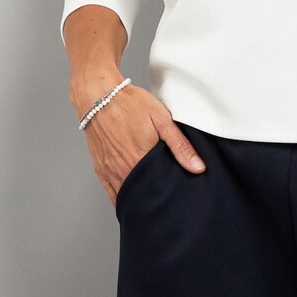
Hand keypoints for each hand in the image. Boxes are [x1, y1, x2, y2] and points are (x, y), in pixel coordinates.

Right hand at [77, 82, 205, 205]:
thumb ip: (180, 145)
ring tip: (151, 200)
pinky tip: (131, 200)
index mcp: (139, 161)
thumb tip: (198, 167)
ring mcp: (109, 171)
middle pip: (142, 195)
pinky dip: (122, 200)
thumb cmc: (129, 104)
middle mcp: (122, 170)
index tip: (177, 195)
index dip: (169, 194)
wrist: (99, 96)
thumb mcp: (161, 119)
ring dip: (139, 200)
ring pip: (127, 196)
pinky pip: (111, 194)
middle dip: (155, 200)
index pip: (159, 190)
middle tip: (166, 199)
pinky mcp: (100, 169)